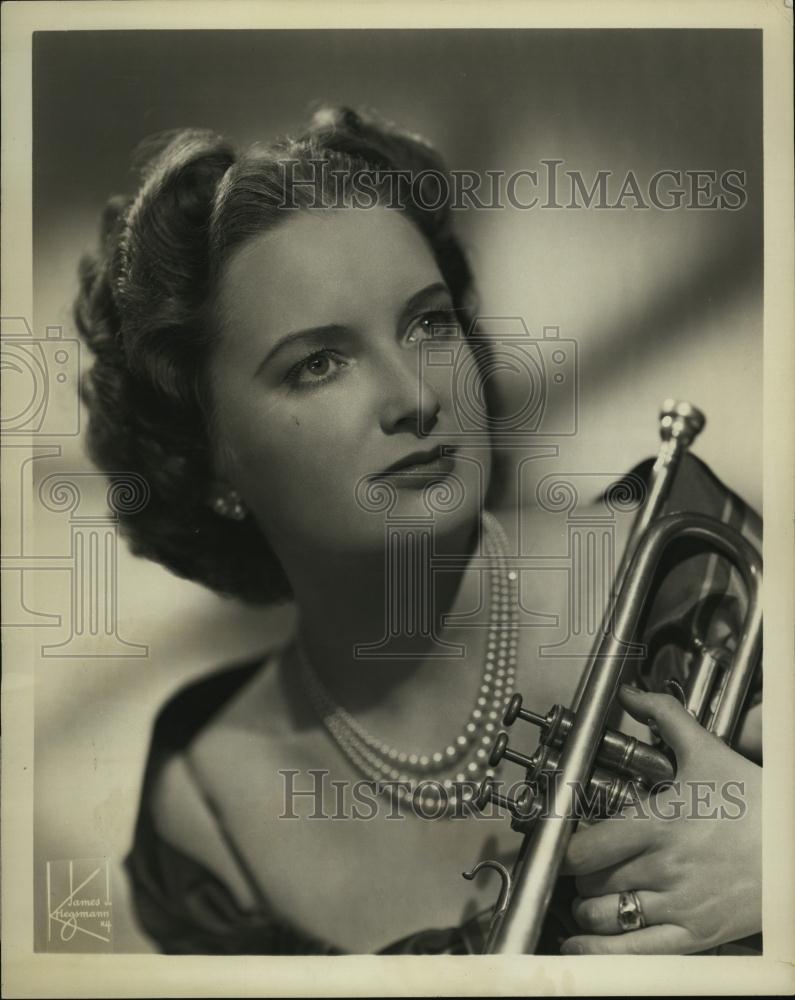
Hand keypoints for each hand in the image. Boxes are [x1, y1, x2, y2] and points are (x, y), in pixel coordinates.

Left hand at [559, 685, 760, 953]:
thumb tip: (632, 693)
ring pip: (608, 916)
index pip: (587, 847)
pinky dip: (600, 952)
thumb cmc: (756, 799)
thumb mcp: (707, 751)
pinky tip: (580, 945)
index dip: (565, 847)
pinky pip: (637, 953)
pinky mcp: (697, 934)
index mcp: (659, 823)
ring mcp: (680, 904)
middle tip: (583, 866)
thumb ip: (665, 716)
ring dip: (589, 907)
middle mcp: (663, 867)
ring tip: (590, 896)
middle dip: (580, 874)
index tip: (560, 840)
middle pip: (593, 881)